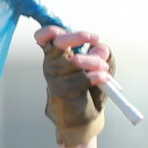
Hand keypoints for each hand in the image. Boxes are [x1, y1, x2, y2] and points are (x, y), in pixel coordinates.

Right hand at [36, 26, 113, 147]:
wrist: (84, 117)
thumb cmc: (87, 89)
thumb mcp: (97, 67)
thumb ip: (99, 54)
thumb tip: (101, 48)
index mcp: (56, 53)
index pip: (43, 37)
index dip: (50, 31)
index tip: (66, 30)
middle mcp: (52, 63)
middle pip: (58, 42)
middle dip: (78, 37)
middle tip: (94, 38)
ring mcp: (55, 78)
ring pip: (75, 61)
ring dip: (94, 62)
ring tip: (104, 68)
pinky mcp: (62, 91)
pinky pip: (81, 79)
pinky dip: (96, 77)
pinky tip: (104, 79)